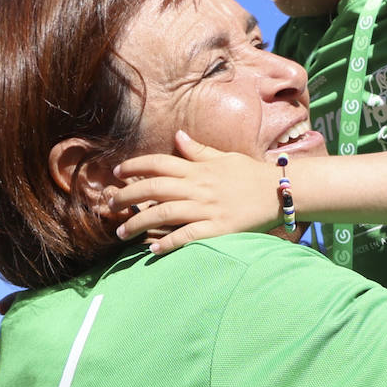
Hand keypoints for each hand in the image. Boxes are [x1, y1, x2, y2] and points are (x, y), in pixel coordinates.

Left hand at [107, 131, 285, 254]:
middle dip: (125, 196)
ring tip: (121, 232)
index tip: (116, 173)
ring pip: (163, 213)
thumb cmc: (252, 174)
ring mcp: (207, 208)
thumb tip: (177, 137)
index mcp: (198, 168)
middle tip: (107, 205)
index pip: (158, 164)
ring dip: (138, 222)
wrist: (280, 191)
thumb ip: (199, 150)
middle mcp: (198, 187)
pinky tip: (153, 249)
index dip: (134, 167)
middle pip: (153, 189)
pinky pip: (188, 236)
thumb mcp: (225, 157)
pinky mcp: (218, 228)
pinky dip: (169, 243)